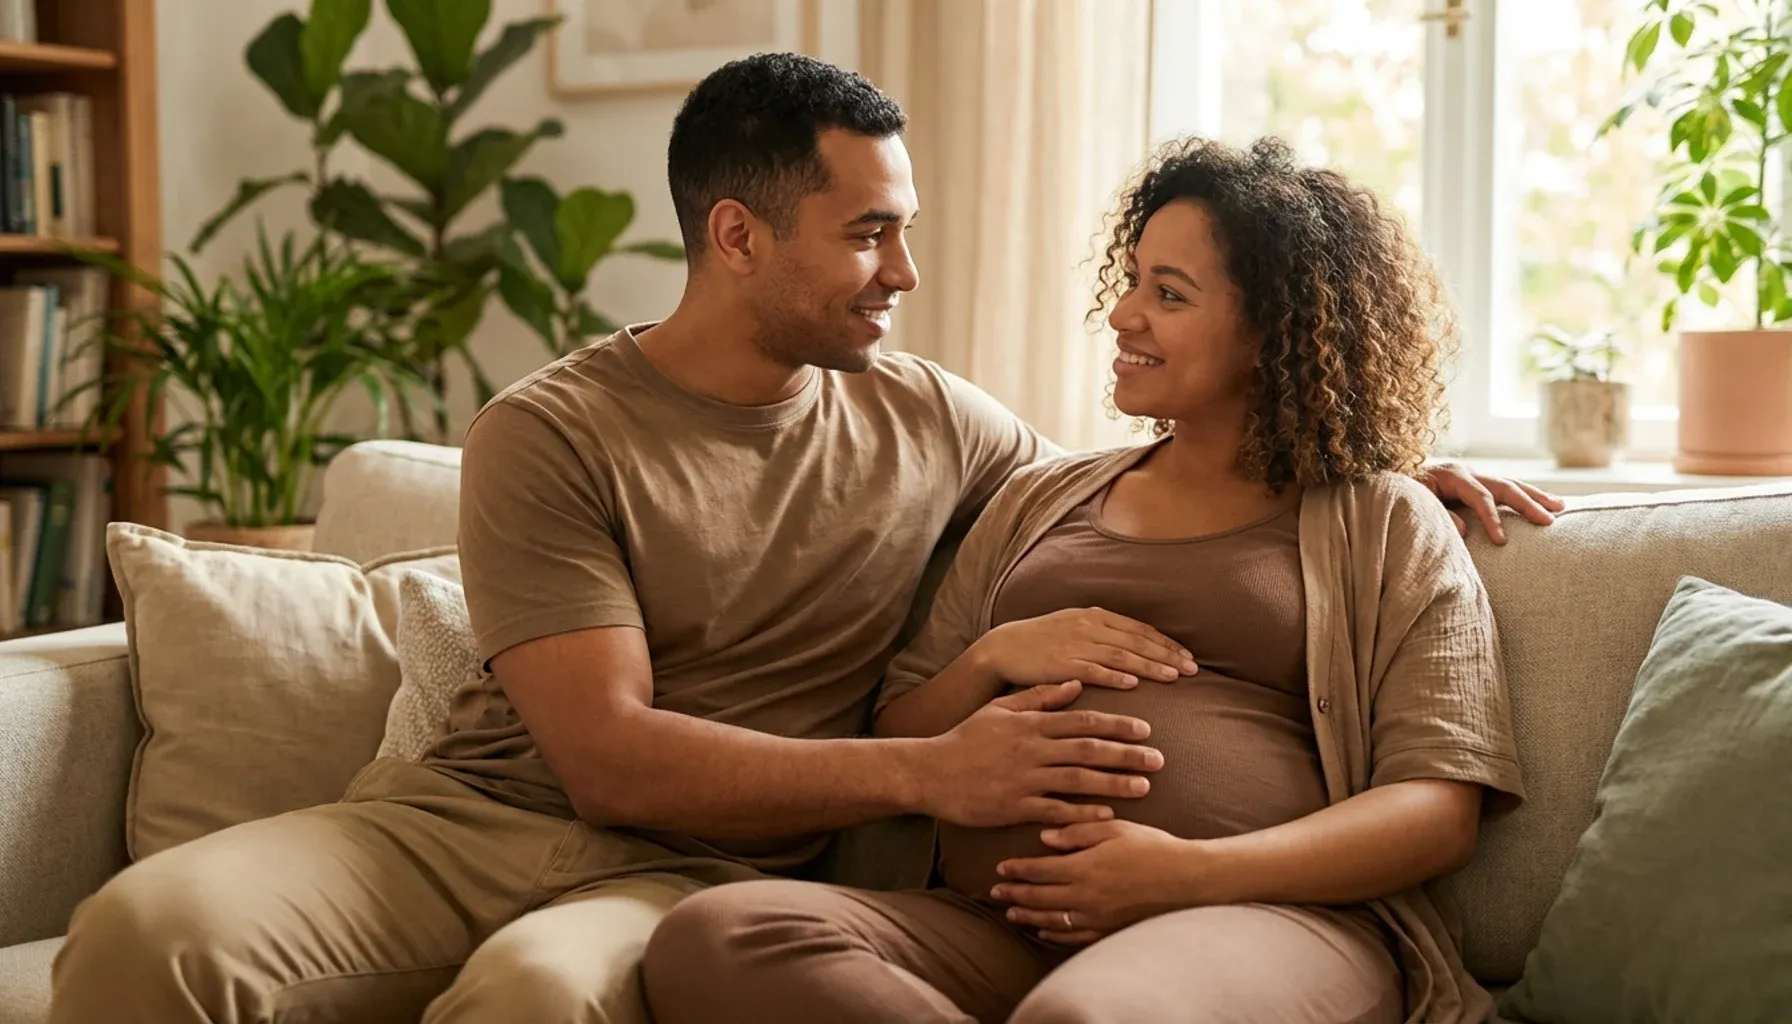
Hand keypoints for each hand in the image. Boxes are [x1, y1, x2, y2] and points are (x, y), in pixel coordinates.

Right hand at [922, 682, 1161, 827]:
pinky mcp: (1015, 807)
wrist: (929, 772)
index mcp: (1030, 724)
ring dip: (1114, 784)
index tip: (1145, 729)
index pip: (1082, 721)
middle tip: (1159, 759)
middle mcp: (1031, 750)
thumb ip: (1039, 697)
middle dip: (1126, 754)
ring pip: (1078, 780)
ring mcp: (1024, 779)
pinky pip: (1055, 810)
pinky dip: (1082, 813)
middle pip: (1088, 750)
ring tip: (1144, 787)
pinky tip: (1107, 816)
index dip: (1116, 724)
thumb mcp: (1000, 710)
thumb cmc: (966, 739)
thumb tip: (1076, 683)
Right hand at [969, 607, 1197, 690]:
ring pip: (1121, 655)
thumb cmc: (1041, 641)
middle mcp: (1088, 627)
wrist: (1004, 648)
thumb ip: (1104, 632)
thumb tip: (1135, 643)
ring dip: (1150, 666)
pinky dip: (1114, 676)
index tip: (1188, 657)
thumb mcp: (1075, 625)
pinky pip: (1093, 670)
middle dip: (1167, 655)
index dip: (1166, 643)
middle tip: (1193, 670)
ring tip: (1174, 677)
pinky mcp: (1062, 663)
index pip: (1139, 629)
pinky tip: (1133, 684)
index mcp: (1094, 616)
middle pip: (1137, 641)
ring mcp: (1075, 644)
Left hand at [990, 820, 1207, 945]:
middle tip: (995, 891)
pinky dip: (1055, 934)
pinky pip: (1074, 936)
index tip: (1000, 867)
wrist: (1187, 879)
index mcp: (1085, 867)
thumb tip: (1045, 838)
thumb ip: (1077, 833)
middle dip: (1014, 893)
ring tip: (1012, 912)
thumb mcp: (1115, 829)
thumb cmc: (1153, 847)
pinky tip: (1044, 929)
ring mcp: (1097, 917)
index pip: (1039, 870)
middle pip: (1039, 897)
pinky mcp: (1110, 930)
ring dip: (1028, 915)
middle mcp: (1086, 896)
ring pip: (1052, 920)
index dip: (1017, 869)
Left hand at [1418, 460, 1565, 543]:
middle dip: (1527, 503)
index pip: (1480, 496)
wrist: (1397, 483)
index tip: (1502, 541)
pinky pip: (1506, 489)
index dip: (1492, 518)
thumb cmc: (1404, 496)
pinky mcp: (1479, 483)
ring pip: (1511, 484)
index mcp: (1451, 475)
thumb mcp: (1414, 503)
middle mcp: (1468, 472)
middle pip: (1504, 485)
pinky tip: (1544, 503)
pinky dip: (1526, 496)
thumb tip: (1463, 529)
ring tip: (1560, 508)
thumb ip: (1436, 515)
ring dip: (1535, 496)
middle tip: (1549, 521)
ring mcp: (1476, 476)